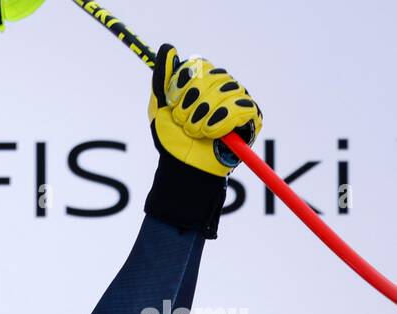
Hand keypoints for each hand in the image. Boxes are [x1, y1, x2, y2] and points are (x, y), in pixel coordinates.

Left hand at [148, 44, 261, 176]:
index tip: (173, 104)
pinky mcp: (251, 116)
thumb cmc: (172, 139)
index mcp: (204, 81)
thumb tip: (168, 48)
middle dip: (190, 105)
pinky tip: (211, 134)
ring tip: (195, 132)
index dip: (184, 85)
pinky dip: (219, 122)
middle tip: (183, 123)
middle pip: (211, 77)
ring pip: (224, 92)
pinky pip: (239, 107)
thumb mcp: (160, 108)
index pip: (199, 66)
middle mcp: (223, 86)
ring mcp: (238, 99)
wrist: (183, 166)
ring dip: (202, 117)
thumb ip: (162, 79)